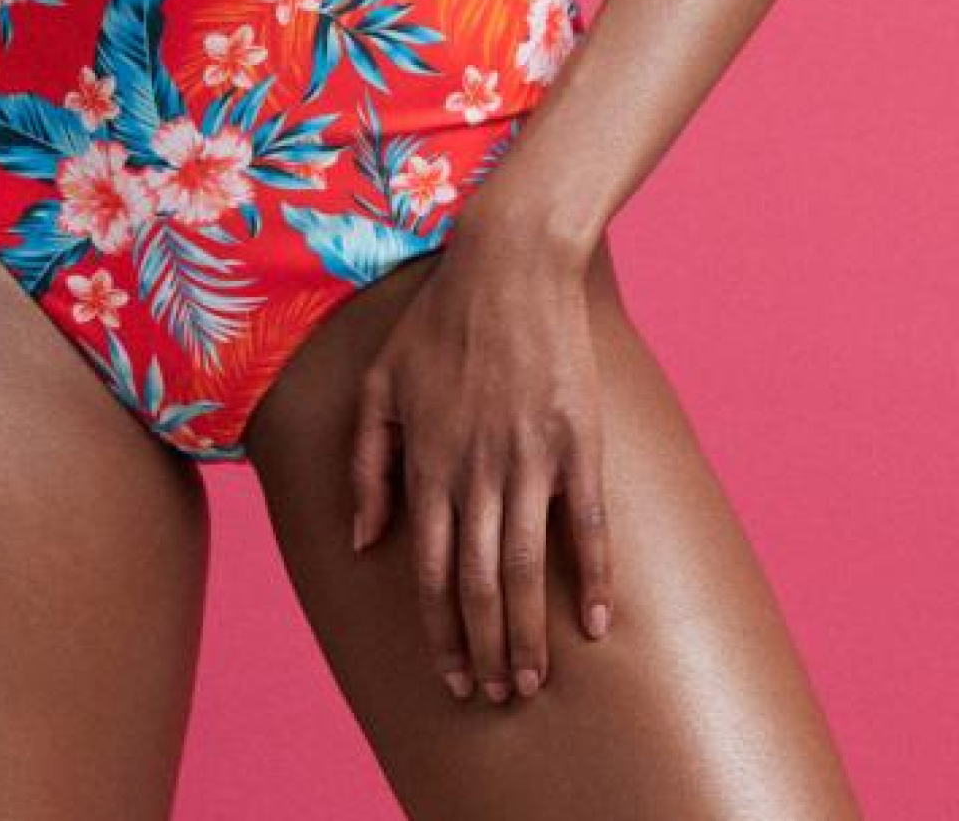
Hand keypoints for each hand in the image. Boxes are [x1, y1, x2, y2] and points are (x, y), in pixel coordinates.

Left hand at [349, 212, 612, 702]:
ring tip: (533, 679)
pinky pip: (589, 525)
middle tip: (496, 696)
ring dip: (529, 632)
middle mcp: (477, 470)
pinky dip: (595, 578)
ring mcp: (531, 457)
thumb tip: (362, 540)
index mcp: (429, 461)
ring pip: (527, 566)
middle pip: (478, 582)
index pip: (428, 570)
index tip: (450, 676)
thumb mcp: (380, 384)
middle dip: (486, 649)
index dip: (440, 631)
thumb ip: (367, 466)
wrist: (509, 262)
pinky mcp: (579, 440)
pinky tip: (596, 622)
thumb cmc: (439, 321)